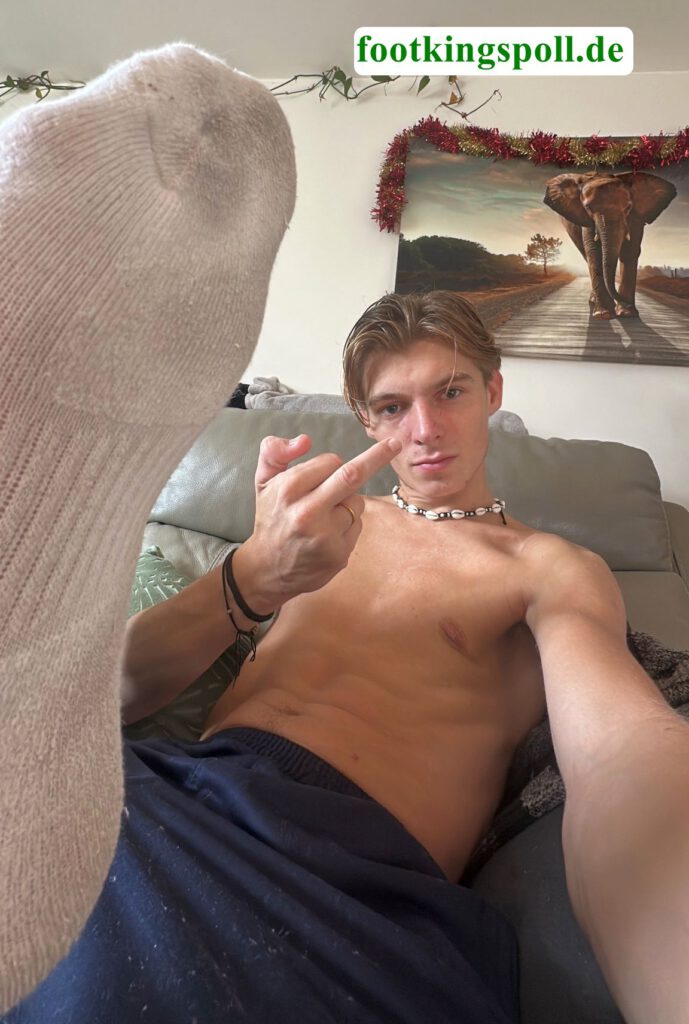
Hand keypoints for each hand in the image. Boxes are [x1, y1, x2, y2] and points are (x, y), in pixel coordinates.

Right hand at [233, 433, 400, 610]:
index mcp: (289, 489)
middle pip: (352, 475)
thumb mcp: (263, 482)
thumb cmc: (271, 519)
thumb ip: (274, 452)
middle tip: (395, 444)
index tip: (330, 468)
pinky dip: (348, 525)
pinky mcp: (339, 554)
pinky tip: (328, 534)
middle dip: (378, 456)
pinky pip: (357, 525)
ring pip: (357, 503)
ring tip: (323, 517)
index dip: (332, 464)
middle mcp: (307, 512)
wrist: (267, 570)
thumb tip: (304, 439)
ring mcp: (325, 535)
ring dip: (348, 503)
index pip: (330, 462)